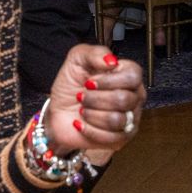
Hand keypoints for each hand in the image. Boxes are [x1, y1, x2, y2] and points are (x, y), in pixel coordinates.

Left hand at [44, 45, 145, 162]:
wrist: (57, 111)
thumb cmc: (71, 85)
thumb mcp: (77, 60)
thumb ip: (95, 53)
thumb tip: (112, 61)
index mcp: (128, 76)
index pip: (133, 76)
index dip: (109, 80)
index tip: (89, 81)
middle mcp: (134, 97)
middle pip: (124, 99)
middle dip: (95, 99)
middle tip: (82, 96)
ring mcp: (130, 118)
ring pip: (117, 120)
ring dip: (91, 114)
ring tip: (83, 110)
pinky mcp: (121, 138)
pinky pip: (110, 137)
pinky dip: (89, 130)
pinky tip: (81, 124)